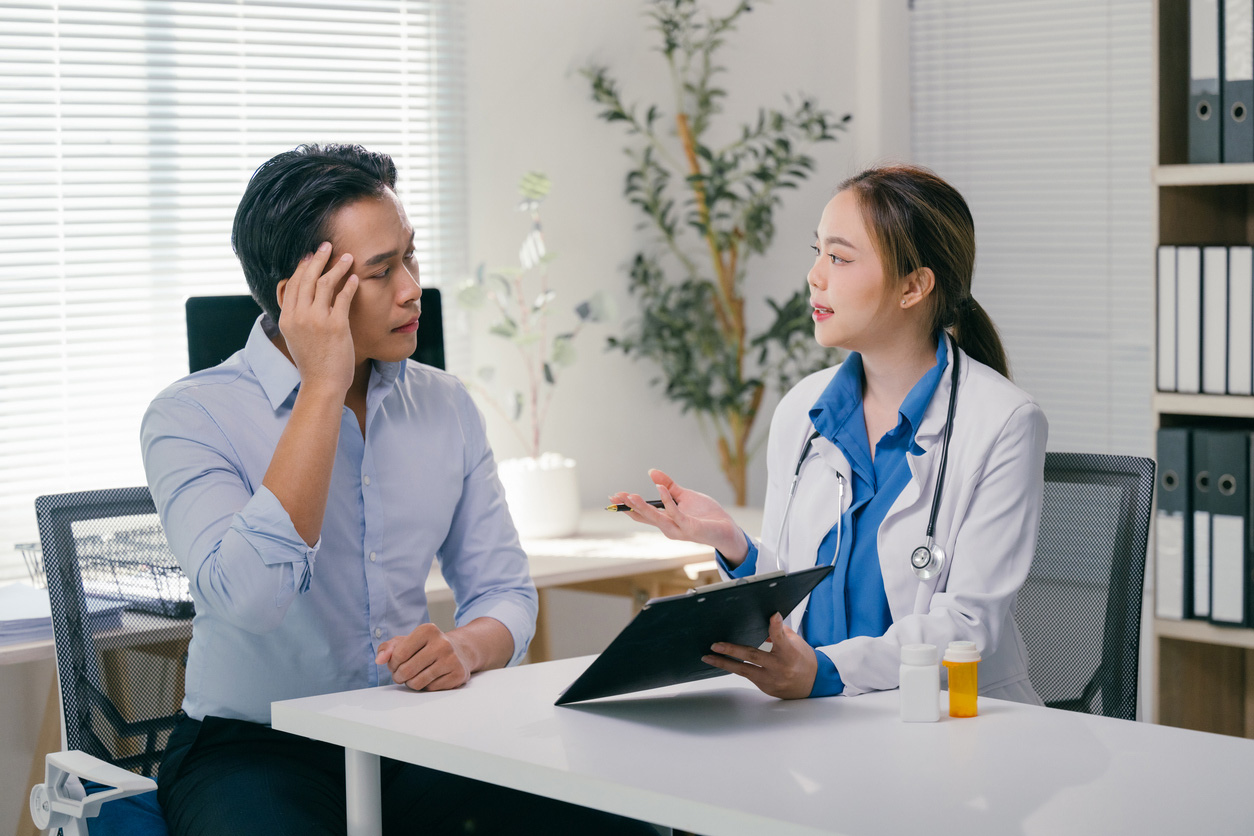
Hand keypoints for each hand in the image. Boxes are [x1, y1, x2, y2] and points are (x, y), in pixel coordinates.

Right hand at [276, 241, 358, 395]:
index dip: (303, 267)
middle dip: (318, 258)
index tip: (311, 256)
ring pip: (325, 283)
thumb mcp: (296, 338)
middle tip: (326, 245)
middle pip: (307, 278)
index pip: (293, 284)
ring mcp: (317, 320)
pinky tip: (355, 278)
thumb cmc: (313, 363)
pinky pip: (343, 297)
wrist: (322, 384)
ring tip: (347, 257)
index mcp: (287, 319)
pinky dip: (349, 284)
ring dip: (337, 266)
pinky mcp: (336, 325)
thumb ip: (296, 318)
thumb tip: (300, 300)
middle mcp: (299, 316)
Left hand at [375, 623, 471, 691]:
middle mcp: (442, 643)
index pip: (398, 655)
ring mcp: (452, 659)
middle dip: (399, 676)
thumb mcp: (406, 641)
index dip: (392, 664)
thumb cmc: (426, 647)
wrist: (459, 651)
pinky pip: (430, 689)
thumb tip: (379, 660)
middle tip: (402, 674)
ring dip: (411, 683)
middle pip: (407, 670)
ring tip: (415, 675)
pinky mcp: (458, 674)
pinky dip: (426, 686)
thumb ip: (387, 648)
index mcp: (427, 630)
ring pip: (417, 683)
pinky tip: (430, 678)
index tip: (396, 663)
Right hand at [608, 469, 746, 560]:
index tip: (614, 496)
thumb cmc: (706, 515)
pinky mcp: (690, 527)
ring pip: (656, 518)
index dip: (628, 505)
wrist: (727, 528)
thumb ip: (669, 485)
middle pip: (645, 516)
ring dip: (642, 507)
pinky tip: (659, 489)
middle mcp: (669, 527)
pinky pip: (676, 514)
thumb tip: (651, 472)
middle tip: (615, 496)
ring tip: (630, 496)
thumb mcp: (685, 496)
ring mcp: (679, 529)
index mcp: (666, 520)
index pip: (642, 514)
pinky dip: (667, 501)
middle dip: (629, 506)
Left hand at [701, 613, 816, 699]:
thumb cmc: (803, 660)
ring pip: (744, 670)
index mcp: (790, 653)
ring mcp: (772, 679)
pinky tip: (722, 663)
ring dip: (724, 663)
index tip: (773, 616)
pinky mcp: (765, 687)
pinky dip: (735, 668)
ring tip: (709, 657)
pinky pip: (747, 676)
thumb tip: (764, 620)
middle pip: (754, 656)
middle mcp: (780, 667)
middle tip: (715, 645)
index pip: (782, 638)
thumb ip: (780, 633)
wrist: (812, 684)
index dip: (776, 627)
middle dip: (732, 650)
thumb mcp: (796, 642)